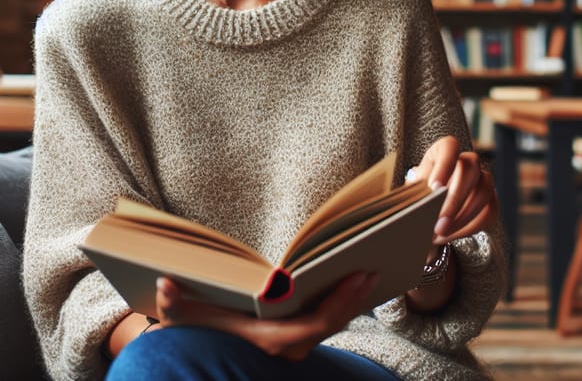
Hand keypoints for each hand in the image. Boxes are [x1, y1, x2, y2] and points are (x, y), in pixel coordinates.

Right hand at [154, 270, 378, 360]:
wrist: (201, 356)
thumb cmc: (197, 331)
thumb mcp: (183, 317)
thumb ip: (174, 305)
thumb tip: (164, 285)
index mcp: (270, 339)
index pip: (318, 322)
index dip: (343, 300)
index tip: (362, 275)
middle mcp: (287, 348)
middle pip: (333, 322)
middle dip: (355, 296)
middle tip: (375, 267)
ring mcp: (293, 345)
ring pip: (332, 323)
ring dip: (352, 300)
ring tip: (370, 271)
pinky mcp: (295, 337)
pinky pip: (325, 321)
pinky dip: (341, 304)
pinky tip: (351, 285)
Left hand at [408, 136, 497, 244]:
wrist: (428, 209)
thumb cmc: (419, 193)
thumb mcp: (414, 188)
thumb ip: (417, 190)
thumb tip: (419, 202)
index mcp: (444, 151)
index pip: (450, 147)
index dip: (444, 165)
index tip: (434, 187)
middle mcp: (467, 161)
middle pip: (470, 169)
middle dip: (455, 199)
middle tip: (439, 222)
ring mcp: (482, 180)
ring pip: (484, 192)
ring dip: (463, 216)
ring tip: (442, 233)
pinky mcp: (491, 200)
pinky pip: (489, 212)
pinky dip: (471, 227)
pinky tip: (452, 235)